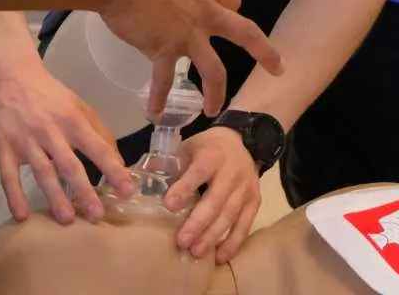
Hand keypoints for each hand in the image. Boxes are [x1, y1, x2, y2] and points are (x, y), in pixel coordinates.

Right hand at [0, 57, 134, 223]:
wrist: (9, 75)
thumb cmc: (49, 94)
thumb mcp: (77, 105)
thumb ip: (98, 131)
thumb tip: (118, 160)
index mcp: (71, 119)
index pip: (96, 147)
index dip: (113, 169)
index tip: (127, 190)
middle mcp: (50, 131)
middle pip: (69, 164)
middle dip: (84, 191)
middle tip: (97, 216)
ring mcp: (25, 141)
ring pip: (42, 172)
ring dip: (55, 196)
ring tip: (67, 219)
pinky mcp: (3, 148)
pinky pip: (9, 175)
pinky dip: (14, 196)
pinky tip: (22, 216)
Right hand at [100, 0, 282, 119]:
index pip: (231, 0)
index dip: (231, 9)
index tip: (229, 14)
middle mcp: (204, 14)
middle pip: (245, 33)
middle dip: (265, 52)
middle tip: (279, 68)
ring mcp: (187, 36)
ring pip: (214, 70)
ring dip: (216, 93)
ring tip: (213, 110)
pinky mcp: (164, 51)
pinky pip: (164, 81)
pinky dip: (159, 99)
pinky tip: (155, 113)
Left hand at [164, 126, 261, 263]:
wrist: (240, 142)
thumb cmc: (207, 148)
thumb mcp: (189, 148)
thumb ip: (172, 165)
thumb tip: (144, 183)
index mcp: (212, 155)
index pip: (198, 172)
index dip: (184, 188)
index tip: (169, 206)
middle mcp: (231, 172)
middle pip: (215, 200)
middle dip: (198, 222)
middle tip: (182, 241)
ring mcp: (245, 188)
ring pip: (230, 215)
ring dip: (213, 236)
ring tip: (196, 252)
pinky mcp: (254, 201)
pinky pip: (245, 224)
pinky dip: (233, 242)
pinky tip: (220, 257)